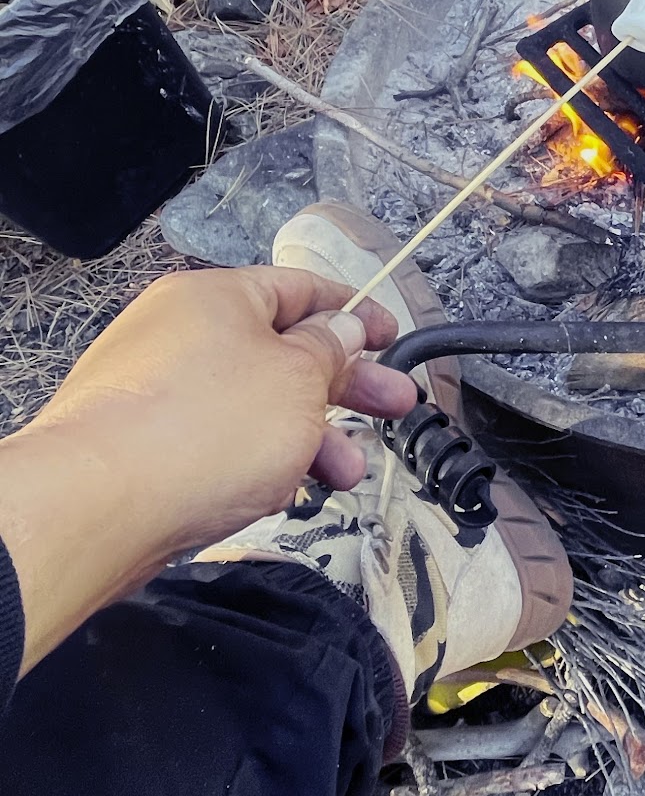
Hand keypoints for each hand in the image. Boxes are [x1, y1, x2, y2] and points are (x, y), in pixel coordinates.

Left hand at [0, 267, 421, 674]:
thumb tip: (343, 327)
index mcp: (217, 297)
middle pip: (283, 351)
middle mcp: (181, 333)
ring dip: (310, 438)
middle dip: (346, 386)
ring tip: (345, 475)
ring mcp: (157, 391)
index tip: (394, 337)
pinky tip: (280, 493)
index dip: (356, 312)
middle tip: (396, 408)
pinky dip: (258, 461)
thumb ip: (331, 350)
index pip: (300, 288)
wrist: (98, 507)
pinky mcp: (143, 446)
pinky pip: (218, 443)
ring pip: (254, 405)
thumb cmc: (207, 428)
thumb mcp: (298, 380)